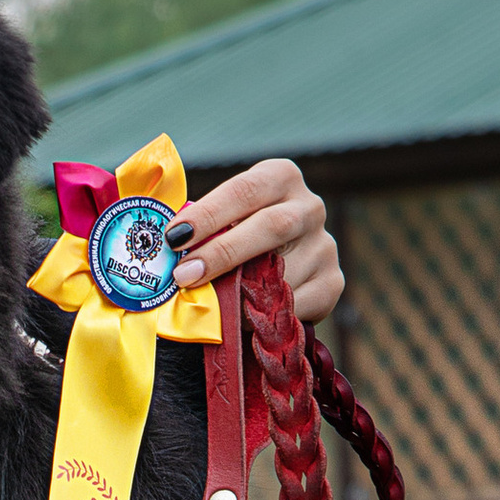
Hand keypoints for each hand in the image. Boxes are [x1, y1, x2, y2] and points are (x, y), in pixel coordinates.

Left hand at [172, 159, 339, 325]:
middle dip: (222, 252)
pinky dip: (266, 316)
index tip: (174, 238)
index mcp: (280, 177)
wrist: (282, 267)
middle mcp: (309, 206)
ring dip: (242, 293)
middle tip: (184, 275)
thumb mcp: (224, 219)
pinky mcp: (332, 283)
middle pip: (271, 226)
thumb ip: (202, 228)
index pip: (244, 190)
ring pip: (284, 271)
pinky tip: (241, 322)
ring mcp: (325, 245)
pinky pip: (297, 304)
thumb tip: (167, 249)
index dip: (209, 214)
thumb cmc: (237, 236)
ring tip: (209, 306)